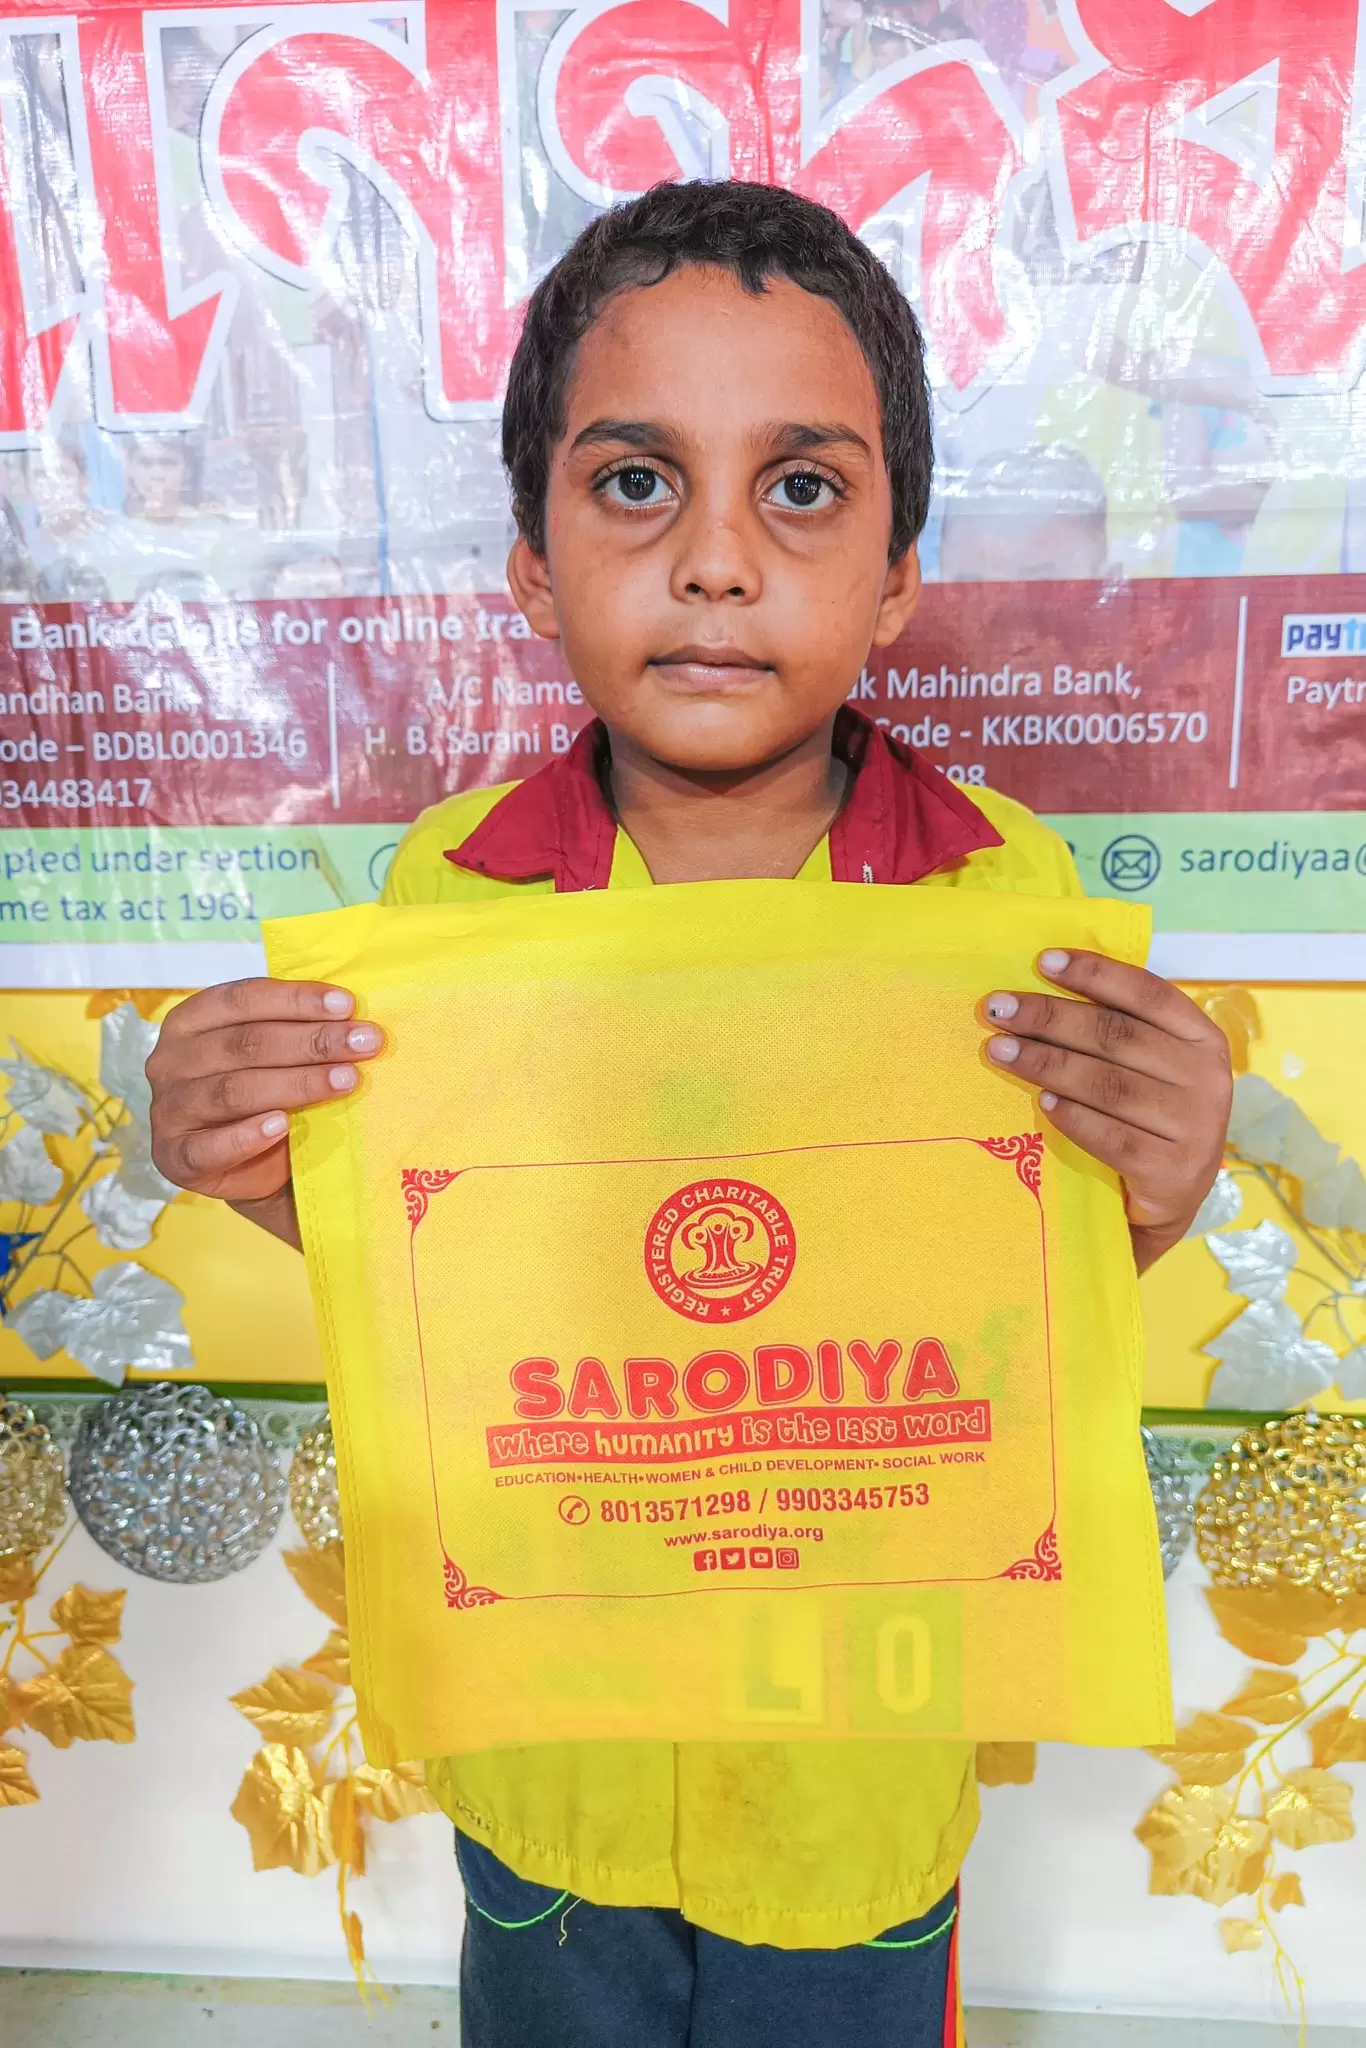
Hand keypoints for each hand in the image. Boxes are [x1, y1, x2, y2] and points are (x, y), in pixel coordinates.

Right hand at [147, 979, 382, 1246]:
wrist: (249, 1166)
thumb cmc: (266, 1095)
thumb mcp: (276, 1055)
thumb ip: (297, 1031)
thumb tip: (352, 1017)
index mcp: (189, 1022)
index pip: (242, 999)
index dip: (296, 1000)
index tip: (347, 1005)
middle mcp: (170, 1061)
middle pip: (245, 1044)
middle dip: (312, 1041)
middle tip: (364, 1043)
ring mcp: (168, 1110)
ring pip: (234, 1091)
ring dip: (296, 1084)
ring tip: (345, 1080)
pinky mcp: (175, 1157)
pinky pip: (211, 1146)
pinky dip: (248, 1135)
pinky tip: (283, 1125)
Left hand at [981, 950, 1231, 1273]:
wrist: (1171, 1201)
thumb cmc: (1150, 1119)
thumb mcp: (1152, 1068)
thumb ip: (1120, 1030)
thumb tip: (1045, 985)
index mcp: (1204, 1040)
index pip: (1148, 994)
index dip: (1095, 974)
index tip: (1043, 961)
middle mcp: (1208, 1080)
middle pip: (1118, 1037)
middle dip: (1050, 1018)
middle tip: (998, 1010)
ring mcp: (1195, 1129)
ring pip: (1108, 1085)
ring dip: (1047, 1064)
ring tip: (1000, 1050)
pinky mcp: (1172, 1173)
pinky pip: (1111, 1136)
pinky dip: (1072, 1116)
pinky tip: (1041, 1102)